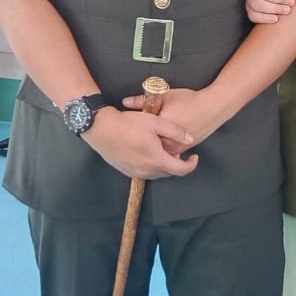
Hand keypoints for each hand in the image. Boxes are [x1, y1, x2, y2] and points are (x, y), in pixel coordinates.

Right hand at [82, 107, 198, 179]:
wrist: (101, 128)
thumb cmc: (129, 124)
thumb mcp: (156, 122)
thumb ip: (176, 131)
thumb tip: (190, 139)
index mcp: (157, 160)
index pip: (181, 170)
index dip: (191, 164)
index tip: (194, 156)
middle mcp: (147, 171)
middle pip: (169, 172)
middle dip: (177, 163)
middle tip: (178, 149)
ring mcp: (135, 172)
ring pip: (156, 173)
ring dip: (163, 164)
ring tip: (163, 148)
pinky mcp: (126, 170)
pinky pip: (144, 172)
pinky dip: (151, 165)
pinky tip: (147, 151)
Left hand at [122, 87, 225, 154]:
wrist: (212, 107)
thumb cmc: (190, 101)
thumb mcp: (164, 97)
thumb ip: (142, 101)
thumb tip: (126, 102)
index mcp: (161, 132)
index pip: (140, 136)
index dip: (131, 132)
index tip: (127, 127)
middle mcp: (169, 145)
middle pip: (148, 148)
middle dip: (140, 142)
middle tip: (135, 133)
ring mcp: (178, 149)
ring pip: (159, 153)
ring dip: (152, 148)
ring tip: (145, 137)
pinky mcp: (185, 149)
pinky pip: (169, 153)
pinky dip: (163, 148)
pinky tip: (161, 138)